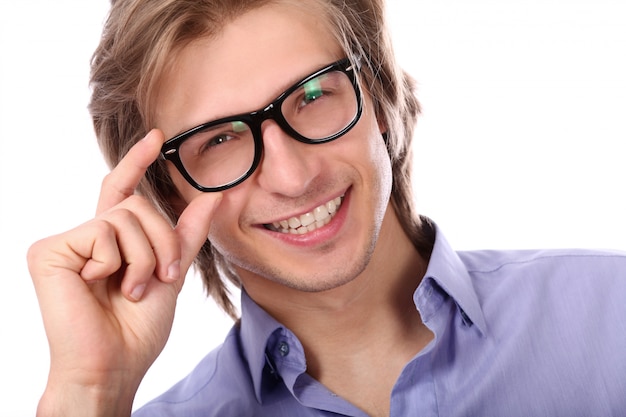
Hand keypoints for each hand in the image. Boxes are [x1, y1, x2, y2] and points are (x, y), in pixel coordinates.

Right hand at [28, 130, 221, 416]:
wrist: (114, 364)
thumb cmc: (138, 328)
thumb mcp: (170, 272)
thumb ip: (186, 233)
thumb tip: (214, 196)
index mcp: (112, 242)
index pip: (124, 192)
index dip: (139, 162)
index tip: (158, 137)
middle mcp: (87, 236)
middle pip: (137, 206)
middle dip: (162, 242)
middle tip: (159, 276)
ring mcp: (66, 242)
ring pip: (124, 217)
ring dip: (142, 257)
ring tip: (131, 288)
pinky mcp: (49, 250)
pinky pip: (102, 232)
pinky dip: (116, 262)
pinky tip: (101, 285)